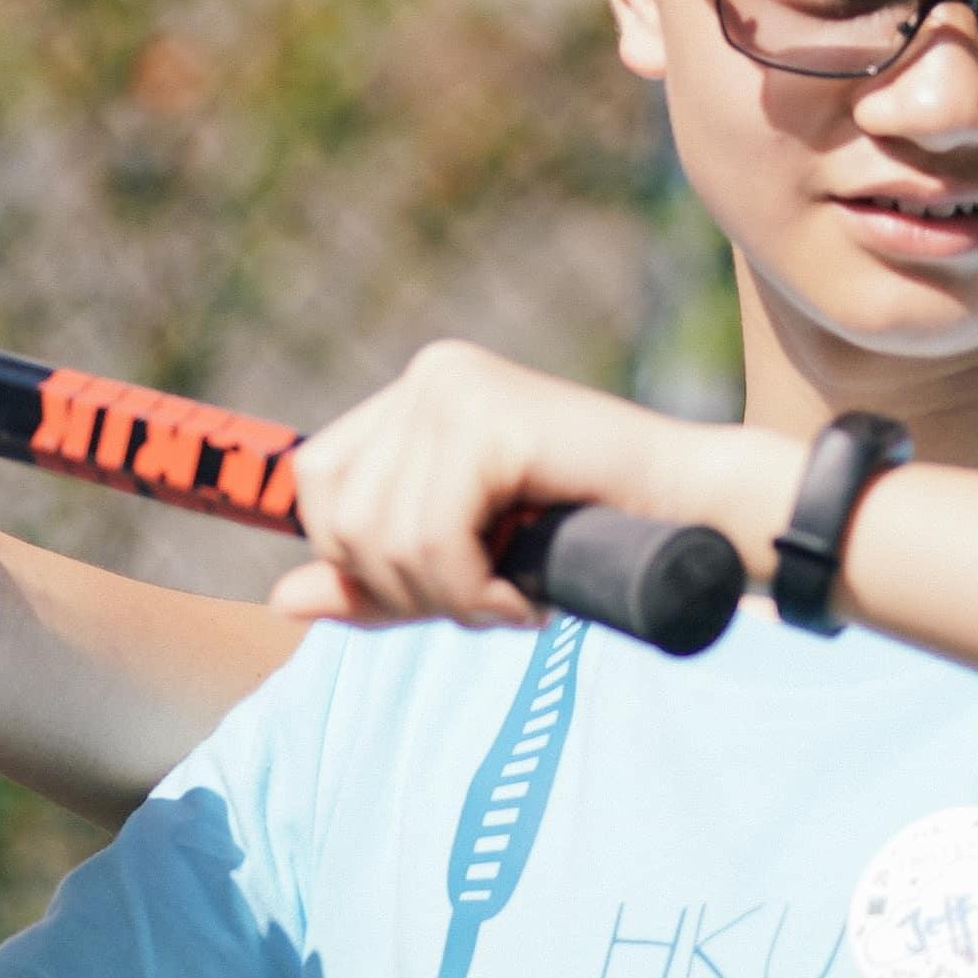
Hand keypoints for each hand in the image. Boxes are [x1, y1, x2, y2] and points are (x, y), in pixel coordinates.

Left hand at [277, 342, 772, 630]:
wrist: (697, 522)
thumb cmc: (592, 543)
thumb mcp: (463, 569)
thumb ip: (376, 582)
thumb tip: (280, 601)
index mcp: (416, 395)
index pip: (317, 484)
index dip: (362, 560)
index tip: (449, 588)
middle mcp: (429, 375)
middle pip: (337, 516)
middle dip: (404, 589)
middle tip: (490, 599)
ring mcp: (456, 387)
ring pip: (380, 536)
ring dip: (449, 598)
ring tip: (516, 596)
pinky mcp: (488, 416)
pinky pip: (432, 537)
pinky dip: (475, 590)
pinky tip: (529, 593)